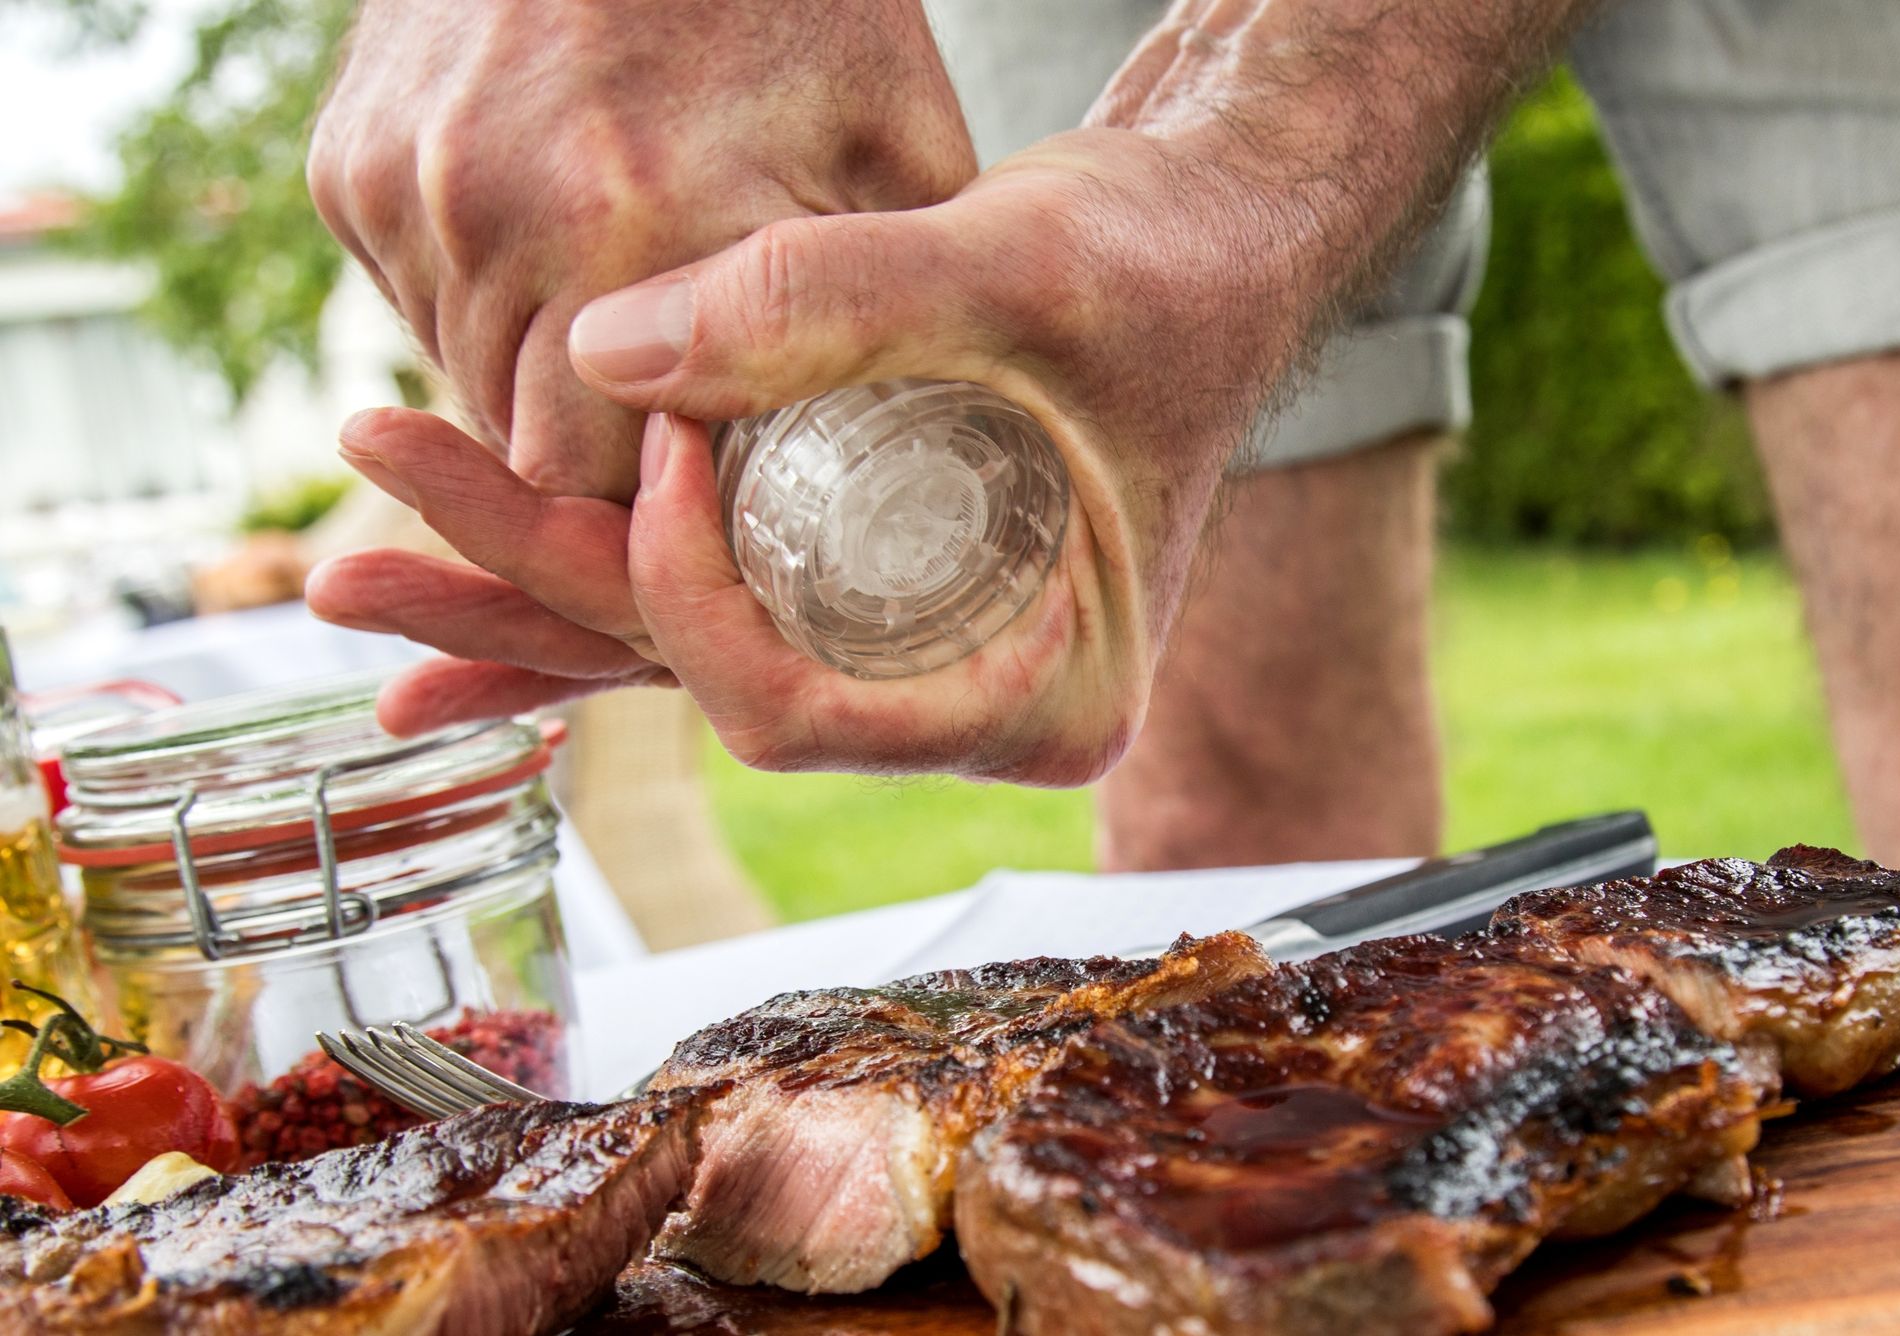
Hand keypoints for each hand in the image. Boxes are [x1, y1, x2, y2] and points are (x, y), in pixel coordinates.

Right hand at [307, 0, 973, 499]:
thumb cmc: (803, 11)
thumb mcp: (898, 158)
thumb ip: (873, 327)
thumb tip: (871, 481)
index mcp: (636, 228)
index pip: (609, 495)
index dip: (675, 510)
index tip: (740, 487)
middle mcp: (490, 216)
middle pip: (524, 455)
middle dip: (611, 457)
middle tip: (701, 411)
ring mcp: (403, 191)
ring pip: (466, 388)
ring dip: (546, 388)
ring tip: (641, 308)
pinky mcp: (347, 171)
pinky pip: (417, 310)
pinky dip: (490, 311)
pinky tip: (568, 240)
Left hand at [308, 130, 1329, 783]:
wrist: (1214, 234)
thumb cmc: (1168, 266)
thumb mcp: (1016, 273)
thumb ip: (825, 304)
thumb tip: (602, 362)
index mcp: (1036, 696)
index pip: (798, 702)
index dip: (682, 596)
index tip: (650, 443)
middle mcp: (957, 700)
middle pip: (706, 681)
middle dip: (530, 614)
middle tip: (356, 572)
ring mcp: (906, 649)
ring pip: (685, 650)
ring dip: (521, 600)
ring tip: (358, 580)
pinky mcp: (859, 583)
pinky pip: (705, 602)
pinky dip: (586, 580)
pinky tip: (462, 597)